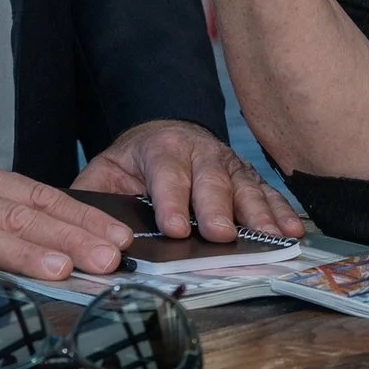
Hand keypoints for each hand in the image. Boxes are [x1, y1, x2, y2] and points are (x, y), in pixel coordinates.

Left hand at [73, 118, 302, 242]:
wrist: (167, 132)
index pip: (167, 174)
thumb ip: (92, 194)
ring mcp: (228, 164)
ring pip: (244, 187)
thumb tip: (77, 227)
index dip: (172, 201)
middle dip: (216, 209)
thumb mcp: (105, 169)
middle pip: (211, 181)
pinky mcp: (246, 176)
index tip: (174, 229)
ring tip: (270, 236)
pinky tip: (291, 230)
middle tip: (220, 235)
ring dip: (259, 213)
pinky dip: (281, 211)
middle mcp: (200, 153)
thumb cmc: (135, 161)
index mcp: (162, 149)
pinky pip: (266, 193)